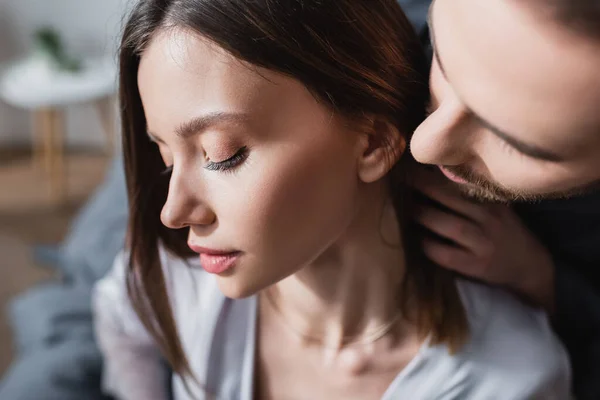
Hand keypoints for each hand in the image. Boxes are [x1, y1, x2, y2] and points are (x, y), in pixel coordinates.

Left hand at [412, 170, 554, 311]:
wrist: (531, 266)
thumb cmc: (506, 232)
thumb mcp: (498, 207)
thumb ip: (474, 193)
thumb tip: (436, 173)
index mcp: (493, 202)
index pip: (463, 183)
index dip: (438, 174)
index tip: (416, 165)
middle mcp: (490, 220)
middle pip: (454, 200)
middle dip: (426, 188)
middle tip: (404, 182)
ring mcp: (483, 244)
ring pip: (452, 226)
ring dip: (426, 216)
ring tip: (407, 209)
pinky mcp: (476, 266)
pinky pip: (447, 254)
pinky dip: (430, 246)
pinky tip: (418, 239)